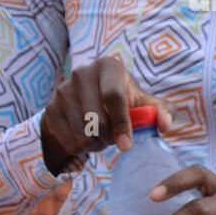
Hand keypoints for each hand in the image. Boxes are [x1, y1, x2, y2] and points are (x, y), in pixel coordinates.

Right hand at [40, 54, 173, 175]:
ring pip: (80, 132)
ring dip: (94, 144)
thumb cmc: (125, 101)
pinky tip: (87, 140)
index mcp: (108, 66)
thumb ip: (161, 111)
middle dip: (108, 138)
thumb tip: (164, 125)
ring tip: (102, 139)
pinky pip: (66, 140)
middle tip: (114, 141)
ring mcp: (63, 89)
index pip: (113, 96)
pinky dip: (79, 148)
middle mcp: (82, 72)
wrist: (92, 101)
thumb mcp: (145, 104)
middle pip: (95, 117)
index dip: (121, 124)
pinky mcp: (50, 107)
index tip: (127, 145)